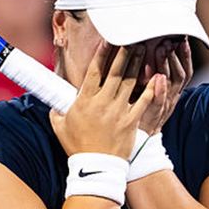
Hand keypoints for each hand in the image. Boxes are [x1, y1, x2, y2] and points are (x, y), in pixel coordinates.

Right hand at [51, 44, 156, 158]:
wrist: (96, 168)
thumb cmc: (77, 147)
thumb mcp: (59, 126)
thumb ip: (57, 110)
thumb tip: (52, 100)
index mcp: (84, 101)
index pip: (94, 71)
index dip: (101, 54)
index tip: (108, 40)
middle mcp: (102, 103)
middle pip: (115, 72)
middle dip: (123, 53)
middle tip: (131, 39)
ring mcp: (118, 111)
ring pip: (129, 82)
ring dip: (136, 64)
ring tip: (143, 50)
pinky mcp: (131, 121)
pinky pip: (143, 101)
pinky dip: (150, 88)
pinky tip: (156, 76)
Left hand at [137, 39, 192, 135]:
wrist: (136, 138)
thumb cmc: (142, 112)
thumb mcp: (151, 92)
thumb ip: (155, 73)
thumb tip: (155, 48)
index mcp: (173, 91)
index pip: (184, 70)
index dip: (185, 55)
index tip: (182, 40)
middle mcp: (172, 97)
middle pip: (180, 74)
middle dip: (176, 56)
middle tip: (169, 41)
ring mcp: (163, 106)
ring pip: (171, 83)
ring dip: (168, 66)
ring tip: (162, 50)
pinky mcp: (152, 115)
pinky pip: (160, 102)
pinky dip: (160, 90)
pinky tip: (158, 77)